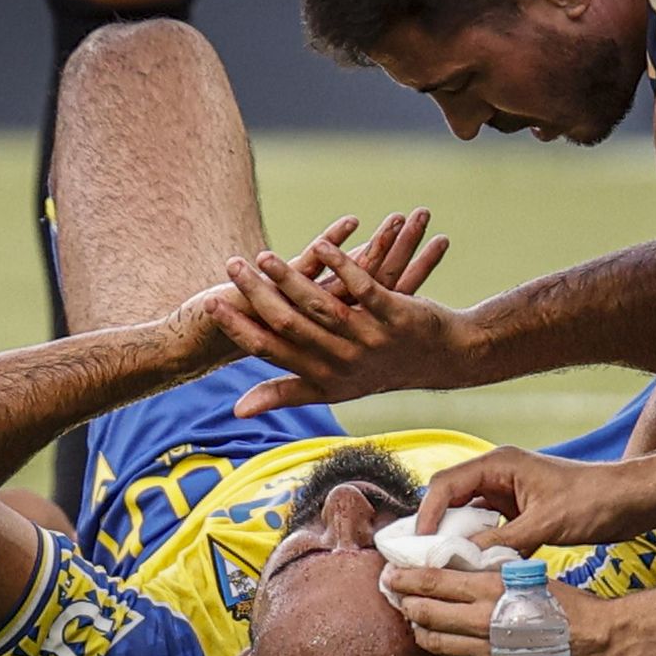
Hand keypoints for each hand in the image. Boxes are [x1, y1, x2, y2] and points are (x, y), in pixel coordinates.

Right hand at [206, 208, 474, 416]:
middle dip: (257, 295)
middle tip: (232, 266)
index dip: (240, 331)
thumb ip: (285, 392)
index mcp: (322, 377)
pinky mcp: (396, 314)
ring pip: (322, 306)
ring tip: (264, 256)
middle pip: (291, 324)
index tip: (211, 308)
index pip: (271, 351)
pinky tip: (323, 246)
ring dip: (290, 279)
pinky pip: (365, 288)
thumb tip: (236, 409)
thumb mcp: (330, 388)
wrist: (444, 359)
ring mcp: (371, 338)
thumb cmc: (379, 371)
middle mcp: (344, 361)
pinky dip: (343, 266)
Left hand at [383, 568, 629, 655]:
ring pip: (434, 643)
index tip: (391, 573)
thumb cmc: (570, 606)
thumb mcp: (527, 577)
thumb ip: (490, 574)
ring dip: (420, 629)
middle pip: (424, 614)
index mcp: (491, 591)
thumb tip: (456, 568)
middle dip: (404, 603)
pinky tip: (444, 643)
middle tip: (396, 596)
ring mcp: (487, 655)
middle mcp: (483, 624)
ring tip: (415, 619)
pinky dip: (446, 652)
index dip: (405, 577)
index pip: (432, 582)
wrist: (605, 644)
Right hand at [415, 447, 641, 555]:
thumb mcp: (545, 524)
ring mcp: (509, 493)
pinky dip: (481, 546)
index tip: (419, 544)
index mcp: (499, 464)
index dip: (428, 514)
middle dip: (436, 527)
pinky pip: (489, 528)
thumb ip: (503, 541)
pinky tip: (478, 568)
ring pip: (468, 515)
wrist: (630, 501)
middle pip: (451, 498)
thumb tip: (464, 561)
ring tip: (444, 566)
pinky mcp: (520, 511)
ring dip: (458, 539)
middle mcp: (498, 474)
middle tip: (423, 558)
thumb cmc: (592, 501)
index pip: (446, 484)